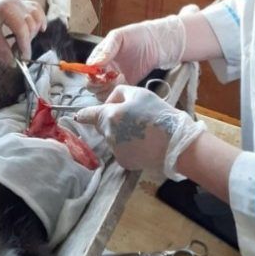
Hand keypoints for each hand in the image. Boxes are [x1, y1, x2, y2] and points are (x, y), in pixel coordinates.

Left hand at [0, 0, 46, 63]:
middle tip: (18, 53)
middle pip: (31, 23)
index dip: (25, 45)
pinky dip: (39, 19)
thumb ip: (1, 50)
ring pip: (36, 15)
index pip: (22, 28)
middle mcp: (15, 2)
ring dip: (34, 31)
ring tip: (24, 43)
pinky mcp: (19, 2)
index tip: (24, 58)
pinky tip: (39, 28)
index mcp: (6, 8)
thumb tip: (13, 63)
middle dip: (27, 40)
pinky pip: (35, 9)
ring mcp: (18, 1)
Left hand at [75, 85, 204, 178]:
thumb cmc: (158, 114)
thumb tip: (109, 103)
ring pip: (113, 138)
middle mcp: (108, 134)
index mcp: (109, 116)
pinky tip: (144, 144)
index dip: (84, 114)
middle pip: (104, 126)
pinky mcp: (124, 162)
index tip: (78, 116)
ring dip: (122, 134)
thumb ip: (119, 94)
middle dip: (113, 121)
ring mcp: (115, 150)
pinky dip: (129, 148)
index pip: (89, 114)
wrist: (176, 143)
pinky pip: (122, 151)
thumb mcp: (139, 93)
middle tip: (135, 119)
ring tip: (143, 132)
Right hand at [85, 15, 185, 97]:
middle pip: (92, 85)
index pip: (87, 71)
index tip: (100, 73)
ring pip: (102, 92)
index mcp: (99, 57)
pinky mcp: (125, 84)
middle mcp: (104, 69)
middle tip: (109, 79)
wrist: (156, 43)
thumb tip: (94, 64)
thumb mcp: (118, 38)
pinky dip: (118, 93)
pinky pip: (116, 94)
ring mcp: (114, 78)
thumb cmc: (136, 35)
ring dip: (108, 90)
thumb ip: (106, 50)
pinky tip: (125, 81)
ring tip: (120, 78)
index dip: (91, 75)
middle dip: (98, 85)